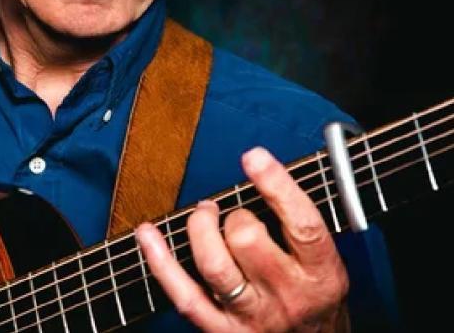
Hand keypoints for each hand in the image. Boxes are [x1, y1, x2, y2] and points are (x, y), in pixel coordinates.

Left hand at [136, 147, 349, 331]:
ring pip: (215, 265)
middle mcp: (288, 296)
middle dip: (234, 214)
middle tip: (232, 213)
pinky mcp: (221, 331)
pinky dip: (160, 262)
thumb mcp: (324, 261)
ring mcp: (252, 316)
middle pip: (248, 240)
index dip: (277, 185)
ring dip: (200, 228)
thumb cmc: (312, 297)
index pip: (303, 224)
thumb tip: (260, 173)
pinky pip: (184, 294)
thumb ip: (296, 224)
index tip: (253, 157)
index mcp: (321, 274)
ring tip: (204, 214)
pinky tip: (147, 233)